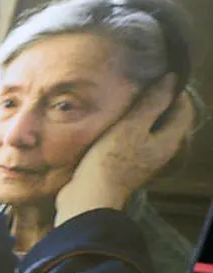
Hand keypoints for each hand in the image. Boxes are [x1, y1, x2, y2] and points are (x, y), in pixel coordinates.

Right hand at [55, 76, 194, 225]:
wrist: (88, 196)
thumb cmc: (109, 160)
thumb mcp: (131, 126)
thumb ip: (152, 103)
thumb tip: (171, 79)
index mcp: (169, 140)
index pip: (184, 108)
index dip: (174, 90)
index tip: (156, 76)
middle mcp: (162, 149)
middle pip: (170, 118)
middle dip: (159, 100)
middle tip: (140, 84)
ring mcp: (146, 158)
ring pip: (153, 128)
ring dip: (144, 113)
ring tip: (126, 99)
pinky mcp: (129, 163)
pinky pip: (138, 137)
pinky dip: (132, 126)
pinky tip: (115, 121)